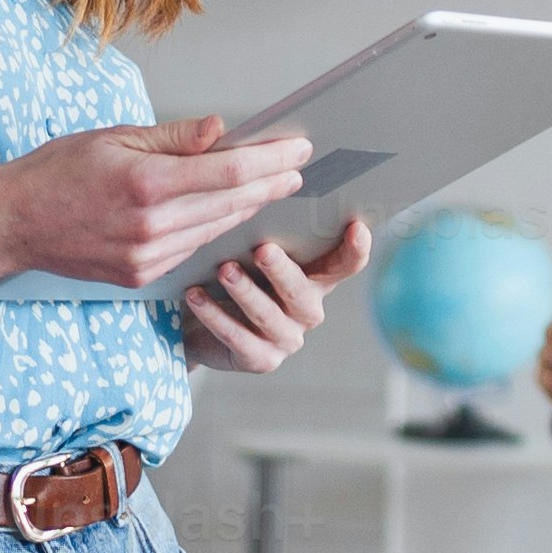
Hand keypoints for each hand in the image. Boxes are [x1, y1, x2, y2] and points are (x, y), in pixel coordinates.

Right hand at [0, 116, 315, 311]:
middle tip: (298, 167)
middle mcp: (152, 227)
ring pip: (216, 229)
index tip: (299, 150)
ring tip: (274, 185)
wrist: (14, 224)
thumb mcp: (114, 138)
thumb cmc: (58, 171)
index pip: (229, 172)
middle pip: (232, 204)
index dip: (271, 161)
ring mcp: (148, 258)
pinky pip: (193, 248)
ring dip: (250, 208)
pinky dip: (216, 228)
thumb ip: (174, 138)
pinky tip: (232, 213)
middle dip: (270, 184)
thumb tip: (222, 130)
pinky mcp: (142, 276)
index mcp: (146, 185)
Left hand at [178, 213, 374, 373]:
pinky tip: (195, 296)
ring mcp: (286, 338)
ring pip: (268, 316)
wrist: (196, 322)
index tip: (356, 227)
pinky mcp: (261, 359)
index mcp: (316, 279)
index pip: (346, 265)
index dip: (356, 249)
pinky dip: (215, 316)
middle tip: (263, 249)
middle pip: (302, 292)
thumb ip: (265, 231)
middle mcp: (307, 311)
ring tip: (224, 270)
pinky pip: (238, 339)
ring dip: (245, 292)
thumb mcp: (249, 250)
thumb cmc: (231, 272)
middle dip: (282, 271)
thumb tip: (260, 192)